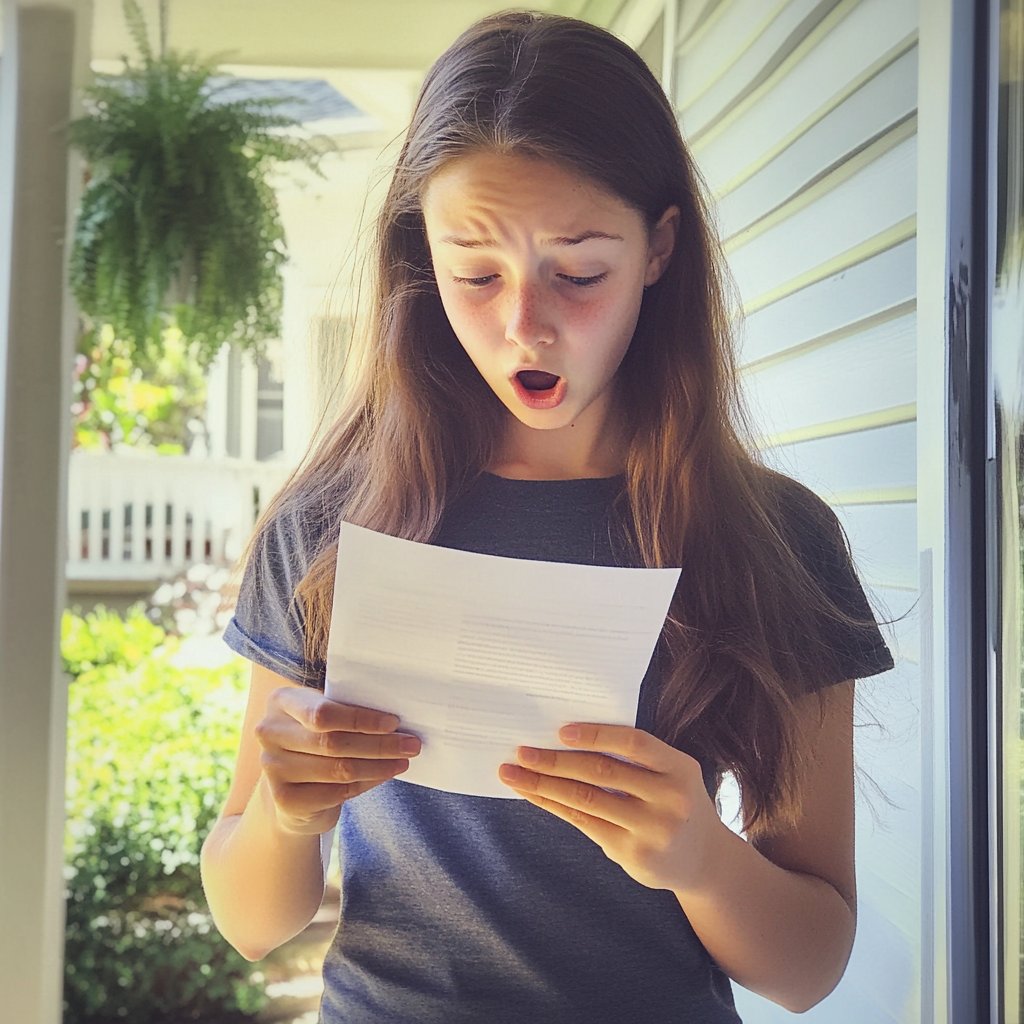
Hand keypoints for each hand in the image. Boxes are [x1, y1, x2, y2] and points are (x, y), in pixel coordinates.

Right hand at [255, 687, 419, 835]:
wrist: (292, 785)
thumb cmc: (317, 740)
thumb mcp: (325, 718)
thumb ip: (347, 713)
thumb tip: (396, 722)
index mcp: (281, 701)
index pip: (323, 712)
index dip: (361, 719)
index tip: (394, 723)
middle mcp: (269, 732)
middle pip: (333, 742)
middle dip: (379, 744)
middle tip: (411, 745)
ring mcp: (272, 767)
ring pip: (338, 769)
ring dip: (378, 766)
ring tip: (402, 761)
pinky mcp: (284, 798)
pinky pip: (335, 792)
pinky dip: (365, 784)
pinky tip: (381, 776)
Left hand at [497, 724, 725, 893]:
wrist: (704, 861)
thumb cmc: (676, 804)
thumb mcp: (671, 775)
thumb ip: (636, 760)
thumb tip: (568, 738)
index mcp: (679, 768)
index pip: (634, 743)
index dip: (597, 735)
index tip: (561, 732)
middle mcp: (670, 798)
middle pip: (602, 772)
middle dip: (556, 760)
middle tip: (522, 751)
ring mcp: (652, 829)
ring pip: (587, 799)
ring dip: (544, 784)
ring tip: (512, 773)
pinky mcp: (634, 854)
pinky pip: (584, 823)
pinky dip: (554, 805)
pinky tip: (533, 794)